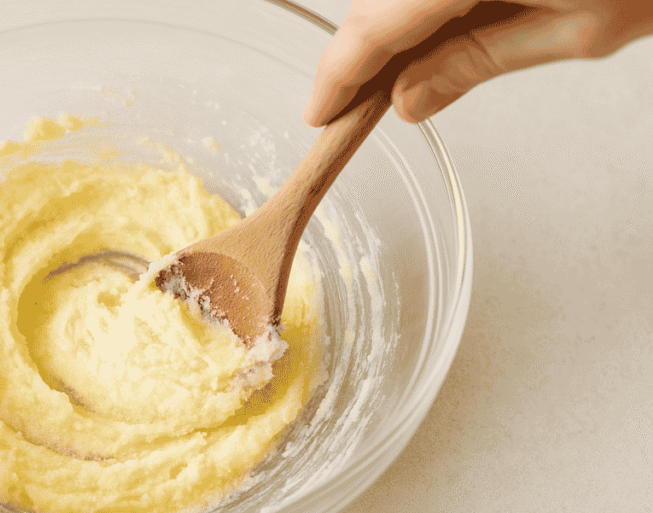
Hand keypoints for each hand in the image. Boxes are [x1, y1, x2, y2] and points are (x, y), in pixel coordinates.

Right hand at [304, 0, 652, 124]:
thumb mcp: (580, 27)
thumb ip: (479, 61)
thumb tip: (409, 99)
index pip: (374, 24)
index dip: (337, 74)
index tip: (320, 112)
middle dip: (361, 50)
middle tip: (359, 103)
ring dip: (392, 21)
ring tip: (404, 70)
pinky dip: (421, 1)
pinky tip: (439, 23)